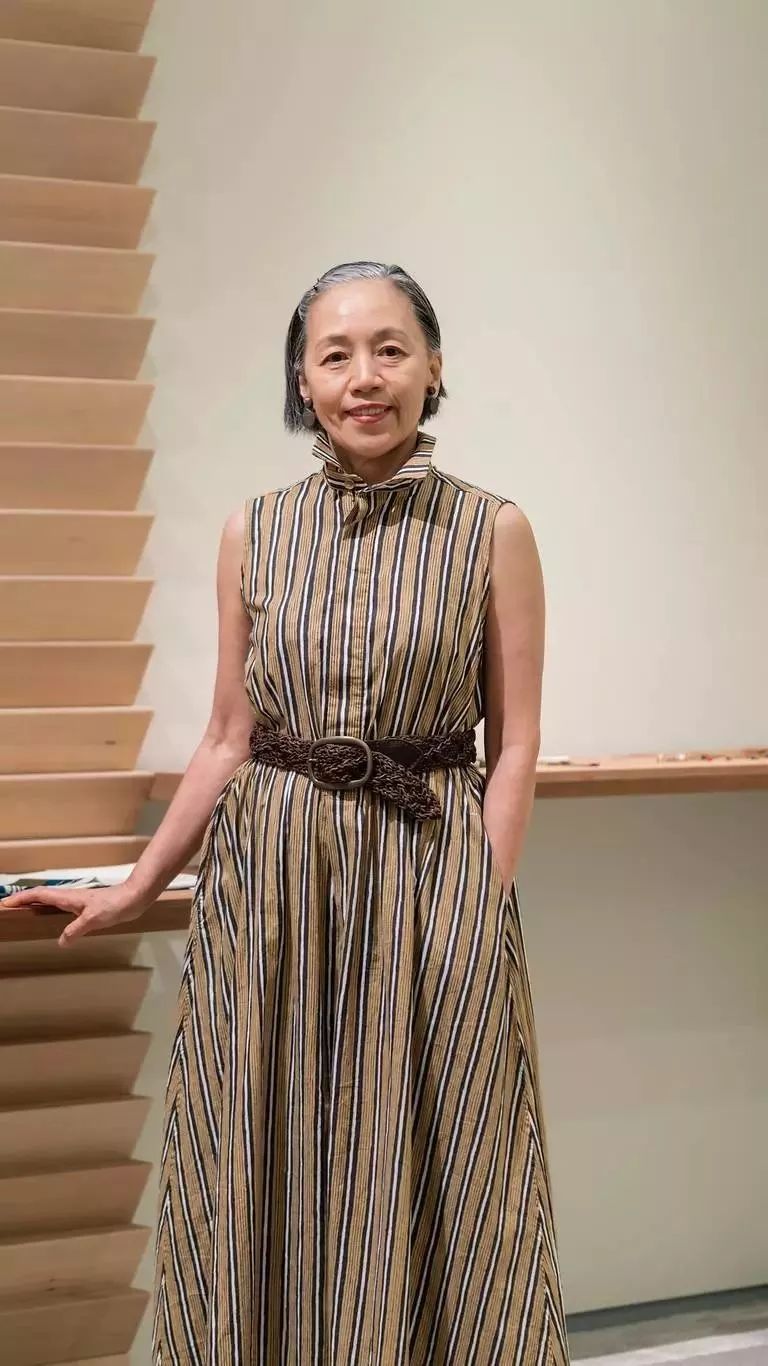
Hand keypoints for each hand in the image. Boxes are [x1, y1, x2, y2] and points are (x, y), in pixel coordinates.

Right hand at [0, 884, 149, 948]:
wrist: (134, 897)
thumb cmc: (114, 905)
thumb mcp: (93, 919)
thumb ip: (75, 930)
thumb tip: (60, 942)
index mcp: (68, 897)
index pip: (39, 895)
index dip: (22, 898)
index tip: (6, 903)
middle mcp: (70, 897)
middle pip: (41, 895)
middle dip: (24, 899)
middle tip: (9, 908)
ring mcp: (77, 901)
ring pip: (50, 899)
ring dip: (36, 903)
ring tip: (24, 912)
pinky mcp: (85, 906)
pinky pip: (61, 906)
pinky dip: (50, 909)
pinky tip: (53, 919)